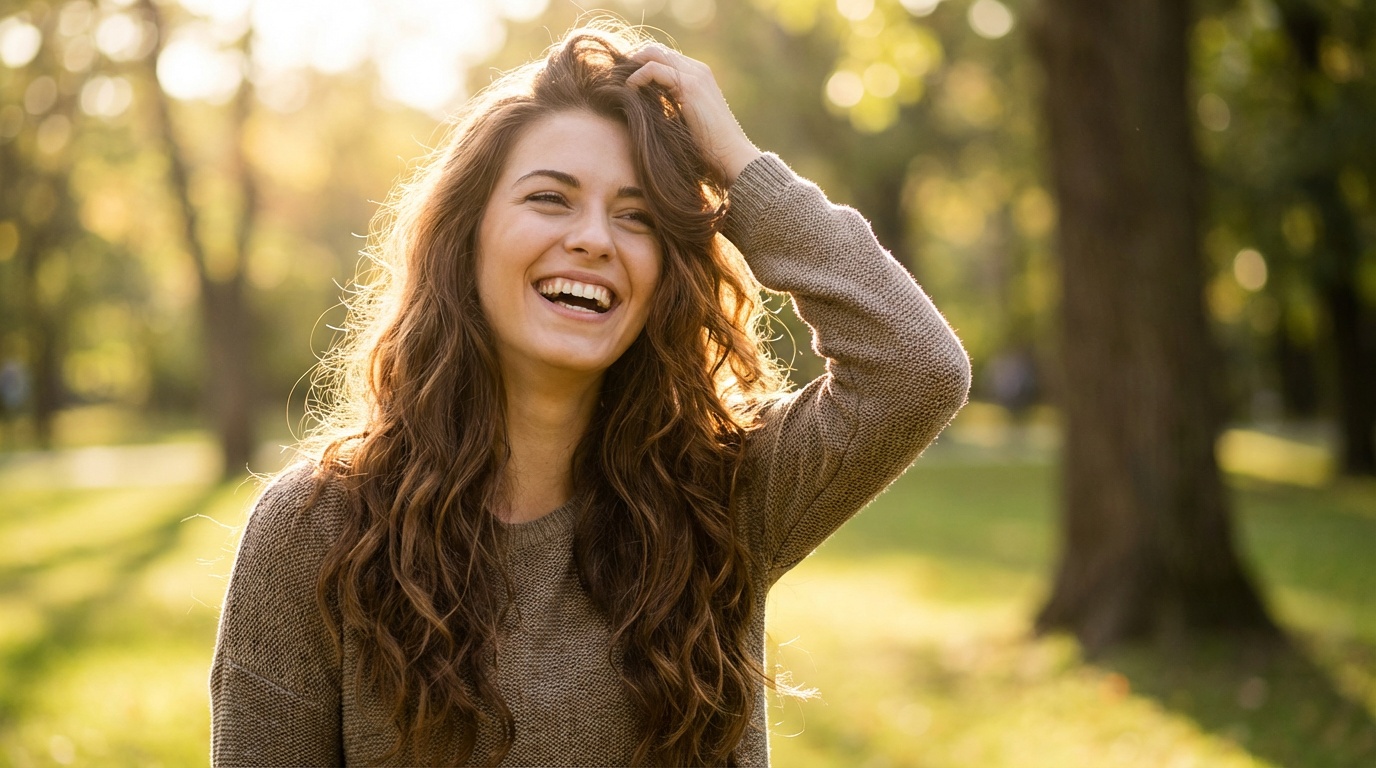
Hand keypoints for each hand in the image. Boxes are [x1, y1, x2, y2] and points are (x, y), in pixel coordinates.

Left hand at [627, 45, 761, 184]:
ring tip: (621, 84)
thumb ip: (670, 107)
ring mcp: (695, 75)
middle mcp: (698, 70)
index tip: (626, 82)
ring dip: (633, 67)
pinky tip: (629, 90)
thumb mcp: (686, 121)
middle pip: (656, 50)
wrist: (732, 156)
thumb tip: (644, 108)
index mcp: (699, 76)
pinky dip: (637, 77)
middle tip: (618, 79)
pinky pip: (653, 69)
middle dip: (634, 62)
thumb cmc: (709, 147)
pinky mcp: (690, 85)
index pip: (664, 58)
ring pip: (653, 54)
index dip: (642, 65)